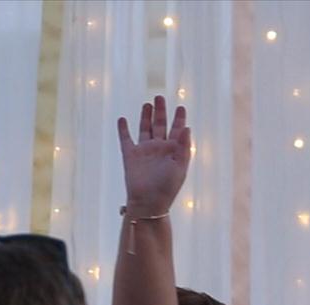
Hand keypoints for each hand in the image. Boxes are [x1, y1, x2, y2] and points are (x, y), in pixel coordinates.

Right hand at [117, 96, 190, 216]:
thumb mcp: (180, 167)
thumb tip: (187, 128)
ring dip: (145, 116)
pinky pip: (126, 139)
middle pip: (160, 125)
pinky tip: (122, 119)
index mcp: (173, 151)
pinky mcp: (130, 155)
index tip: (180, 107)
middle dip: (160, 111)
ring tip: (147, 104)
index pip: (177, 130)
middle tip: (159, 96)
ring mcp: (144, 151)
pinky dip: (123, 129)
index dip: (179, 119)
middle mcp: (159, 148)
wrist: (148, 202)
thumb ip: (184, 147)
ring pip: (145, 128)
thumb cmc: (167, 188)